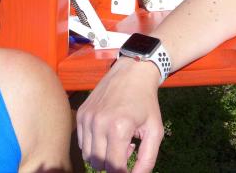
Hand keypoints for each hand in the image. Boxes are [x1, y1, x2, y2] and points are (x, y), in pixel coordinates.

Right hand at [77, 58, 163, 172]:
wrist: (132, 72)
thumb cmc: (146, 102)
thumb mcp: (155, 131)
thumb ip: (148, 159)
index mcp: (119, 128)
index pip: (114, 167)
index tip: (130, 167)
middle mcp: (99, 123)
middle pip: (100, 164)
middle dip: (114, 164)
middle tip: (129, 147)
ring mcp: (87, 118)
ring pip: (89, 156)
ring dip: (103, 156)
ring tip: (119, 140)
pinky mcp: (81, 115)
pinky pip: (83, 143)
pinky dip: (95, 145)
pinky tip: (109, 132)